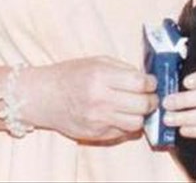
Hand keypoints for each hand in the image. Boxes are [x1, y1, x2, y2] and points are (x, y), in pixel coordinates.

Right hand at [21, 57, 156, 142]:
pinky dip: (126, 124)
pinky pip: (124, 132)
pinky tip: (120, 115)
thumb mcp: (95, 62)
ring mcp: (98, 120)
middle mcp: (100, 100)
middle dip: (151, 100)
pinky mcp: (97, 134)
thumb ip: (121, 69)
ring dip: (140, 115)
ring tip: (135, 107)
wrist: (44, 96)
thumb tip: (146, 80)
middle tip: (148, 96)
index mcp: (100, 77)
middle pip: (143, 105)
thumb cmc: (70, 75)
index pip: (140, 83)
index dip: (150, 83)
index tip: (150, 82)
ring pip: (137, 123)